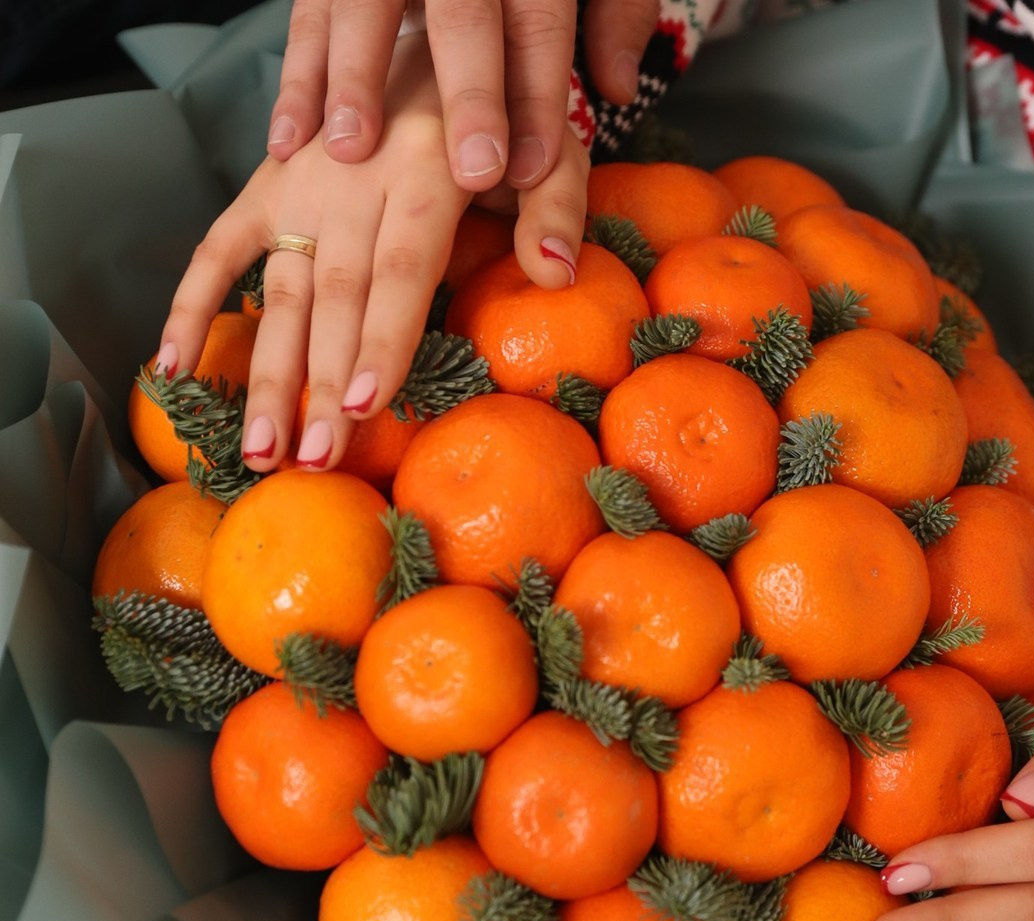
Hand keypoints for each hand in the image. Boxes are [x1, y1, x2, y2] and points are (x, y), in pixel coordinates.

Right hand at [154, 32, 588, 473]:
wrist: (420, 36)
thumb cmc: (493, 113)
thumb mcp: (544, 144)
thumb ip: (553, 203)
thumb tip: (557, 272)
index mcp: (421, 174)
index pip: (399, 272)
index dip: (381, 340)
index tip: (362, 405)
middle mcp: (350, 184)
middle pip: (335, 299)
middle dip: (320, 385)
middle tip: (312, 459)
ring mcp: (298, 187)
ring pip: (278, 293)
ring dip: (266, 373)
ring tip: (259, 449)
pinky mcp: (266, 188)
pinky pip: (216, 249)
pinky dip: (191, 306)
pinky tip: (172, 368)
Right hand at [267, 0, 657, 187]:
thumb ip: (614, 15)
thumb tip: (618, 87)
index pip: (538, 23)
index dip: (537, 97)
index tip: (532, 171)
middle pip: (463, 15)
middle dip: (470, 94)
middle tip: (474, 172)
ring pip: (363, 5)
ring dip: (354, 80)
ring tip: (350, 151)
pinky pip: (307, 16)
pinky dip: (297, 79)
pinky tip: (290, 141)